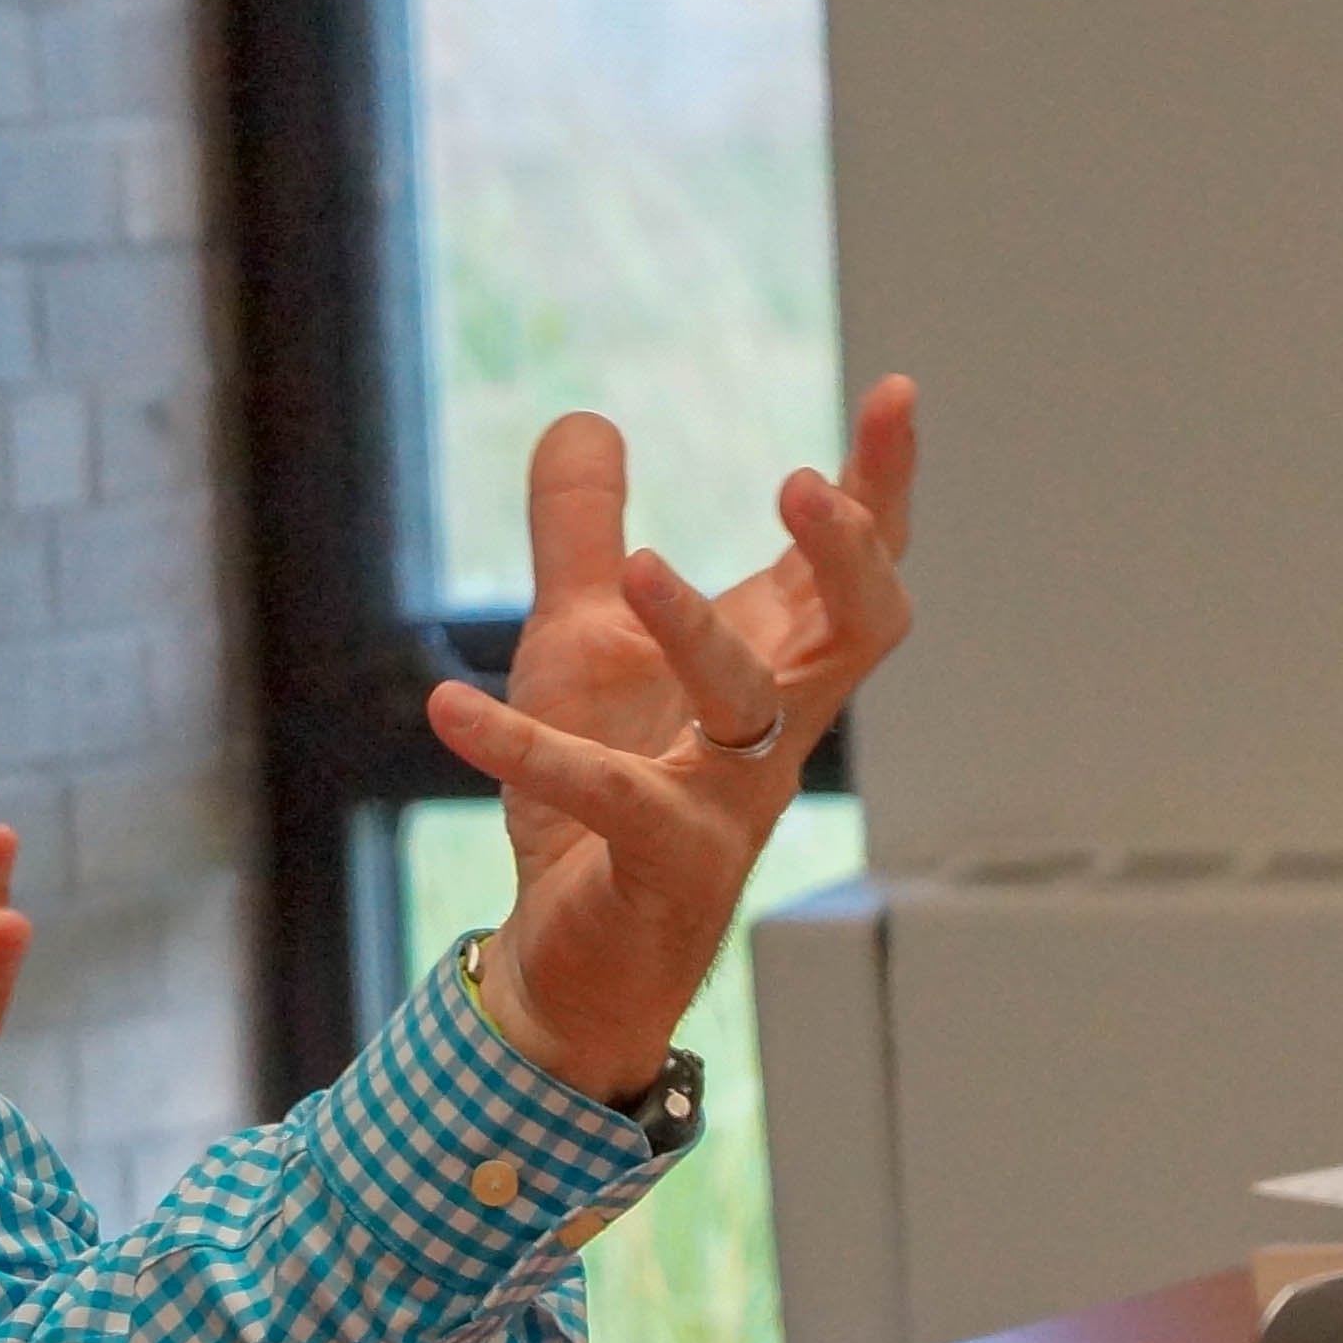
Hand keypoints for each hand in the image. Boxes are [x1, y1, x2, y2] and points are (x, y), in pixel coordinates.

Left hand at [428, 379, 918, 1098]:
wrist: (574, 953)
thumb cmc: (602, 786)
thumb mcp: (579, 638)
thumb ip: (580, 531)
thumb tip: (585, 418)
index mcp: (772, 664)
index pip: (858, 567)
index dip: (884, 484)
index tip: (894, 389)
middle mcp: (771, 728)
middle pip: (861, 632)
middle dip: (849, 557)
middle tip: (802, 487)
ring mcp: (728, 801)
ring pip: (749, 708)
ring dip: (699, 632)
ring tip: (638, 565)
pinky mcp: (661, 863)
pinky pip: (605, 795)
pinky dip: (524, 746)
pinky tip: (448, 705)